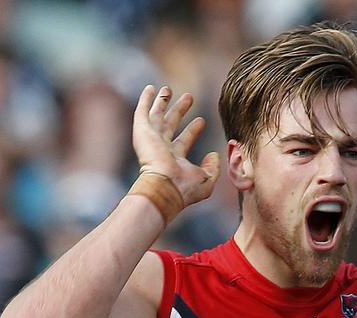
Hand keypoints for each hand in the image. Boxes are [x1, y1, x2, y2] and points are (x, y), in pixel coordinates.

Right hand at [132, 85, 220, 206]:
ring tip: (168, 88)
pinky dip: (145, 100)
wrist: (165, 187)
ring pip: (156, 116)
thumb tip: (214, 154)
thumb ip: (213, 167)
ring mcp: (151, 140)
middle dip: (179, 111)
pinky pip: (142, 112)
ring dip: (162, 102)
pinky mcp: (142, 132)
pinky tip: (150, 88)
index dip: (193, 130)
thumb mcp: (206, 179)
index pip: (185, 140)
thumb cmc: (185, 188)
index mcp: (175, 160)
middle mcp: (161, 149)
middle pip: (171, 125)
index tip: (201, 120)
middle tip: (189, 97)